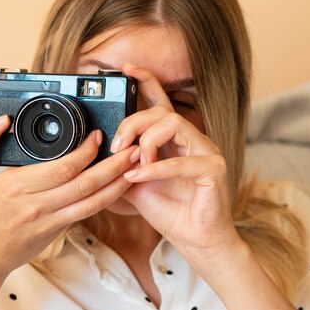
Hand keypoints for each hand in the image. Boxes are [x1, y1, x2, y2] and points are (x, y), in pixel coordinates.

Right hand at [0, 115, 134, 279]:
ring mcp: (50, 222)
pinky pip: (87, 213)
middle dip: (115, 165)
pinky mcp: (57, 232)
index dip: (87, 151)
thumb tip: (2, 120)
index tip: (98, 136)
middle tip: (133, 147)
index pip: (63, 168)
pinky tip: (117, 187)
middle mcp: (38, 206)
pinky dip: (106, 199)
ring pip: (93, 202)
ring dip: (118, 183)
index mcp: (17, 187)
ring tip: (136, 166)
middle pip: (86, 184)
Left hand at [115, 64, 241, 273]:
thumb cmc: (169, 211)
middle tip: (117, 147)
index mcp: (173, 140)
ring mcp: (206, 152)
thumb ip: (119, 167)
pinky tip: (140, 176)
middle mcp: (192, 140)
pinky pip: (185, 160)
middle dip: (132, 123)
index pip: (161, 102)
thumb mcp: (134, 186)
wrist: (194, 240)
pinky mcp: (214, 170)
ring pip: (174, 123)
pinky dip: (157, 168)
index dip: (146, 81)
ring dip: (147, 140)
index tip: (126, 68)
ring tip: (134, 163)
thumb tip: (96, 155)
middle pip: (161, 111)